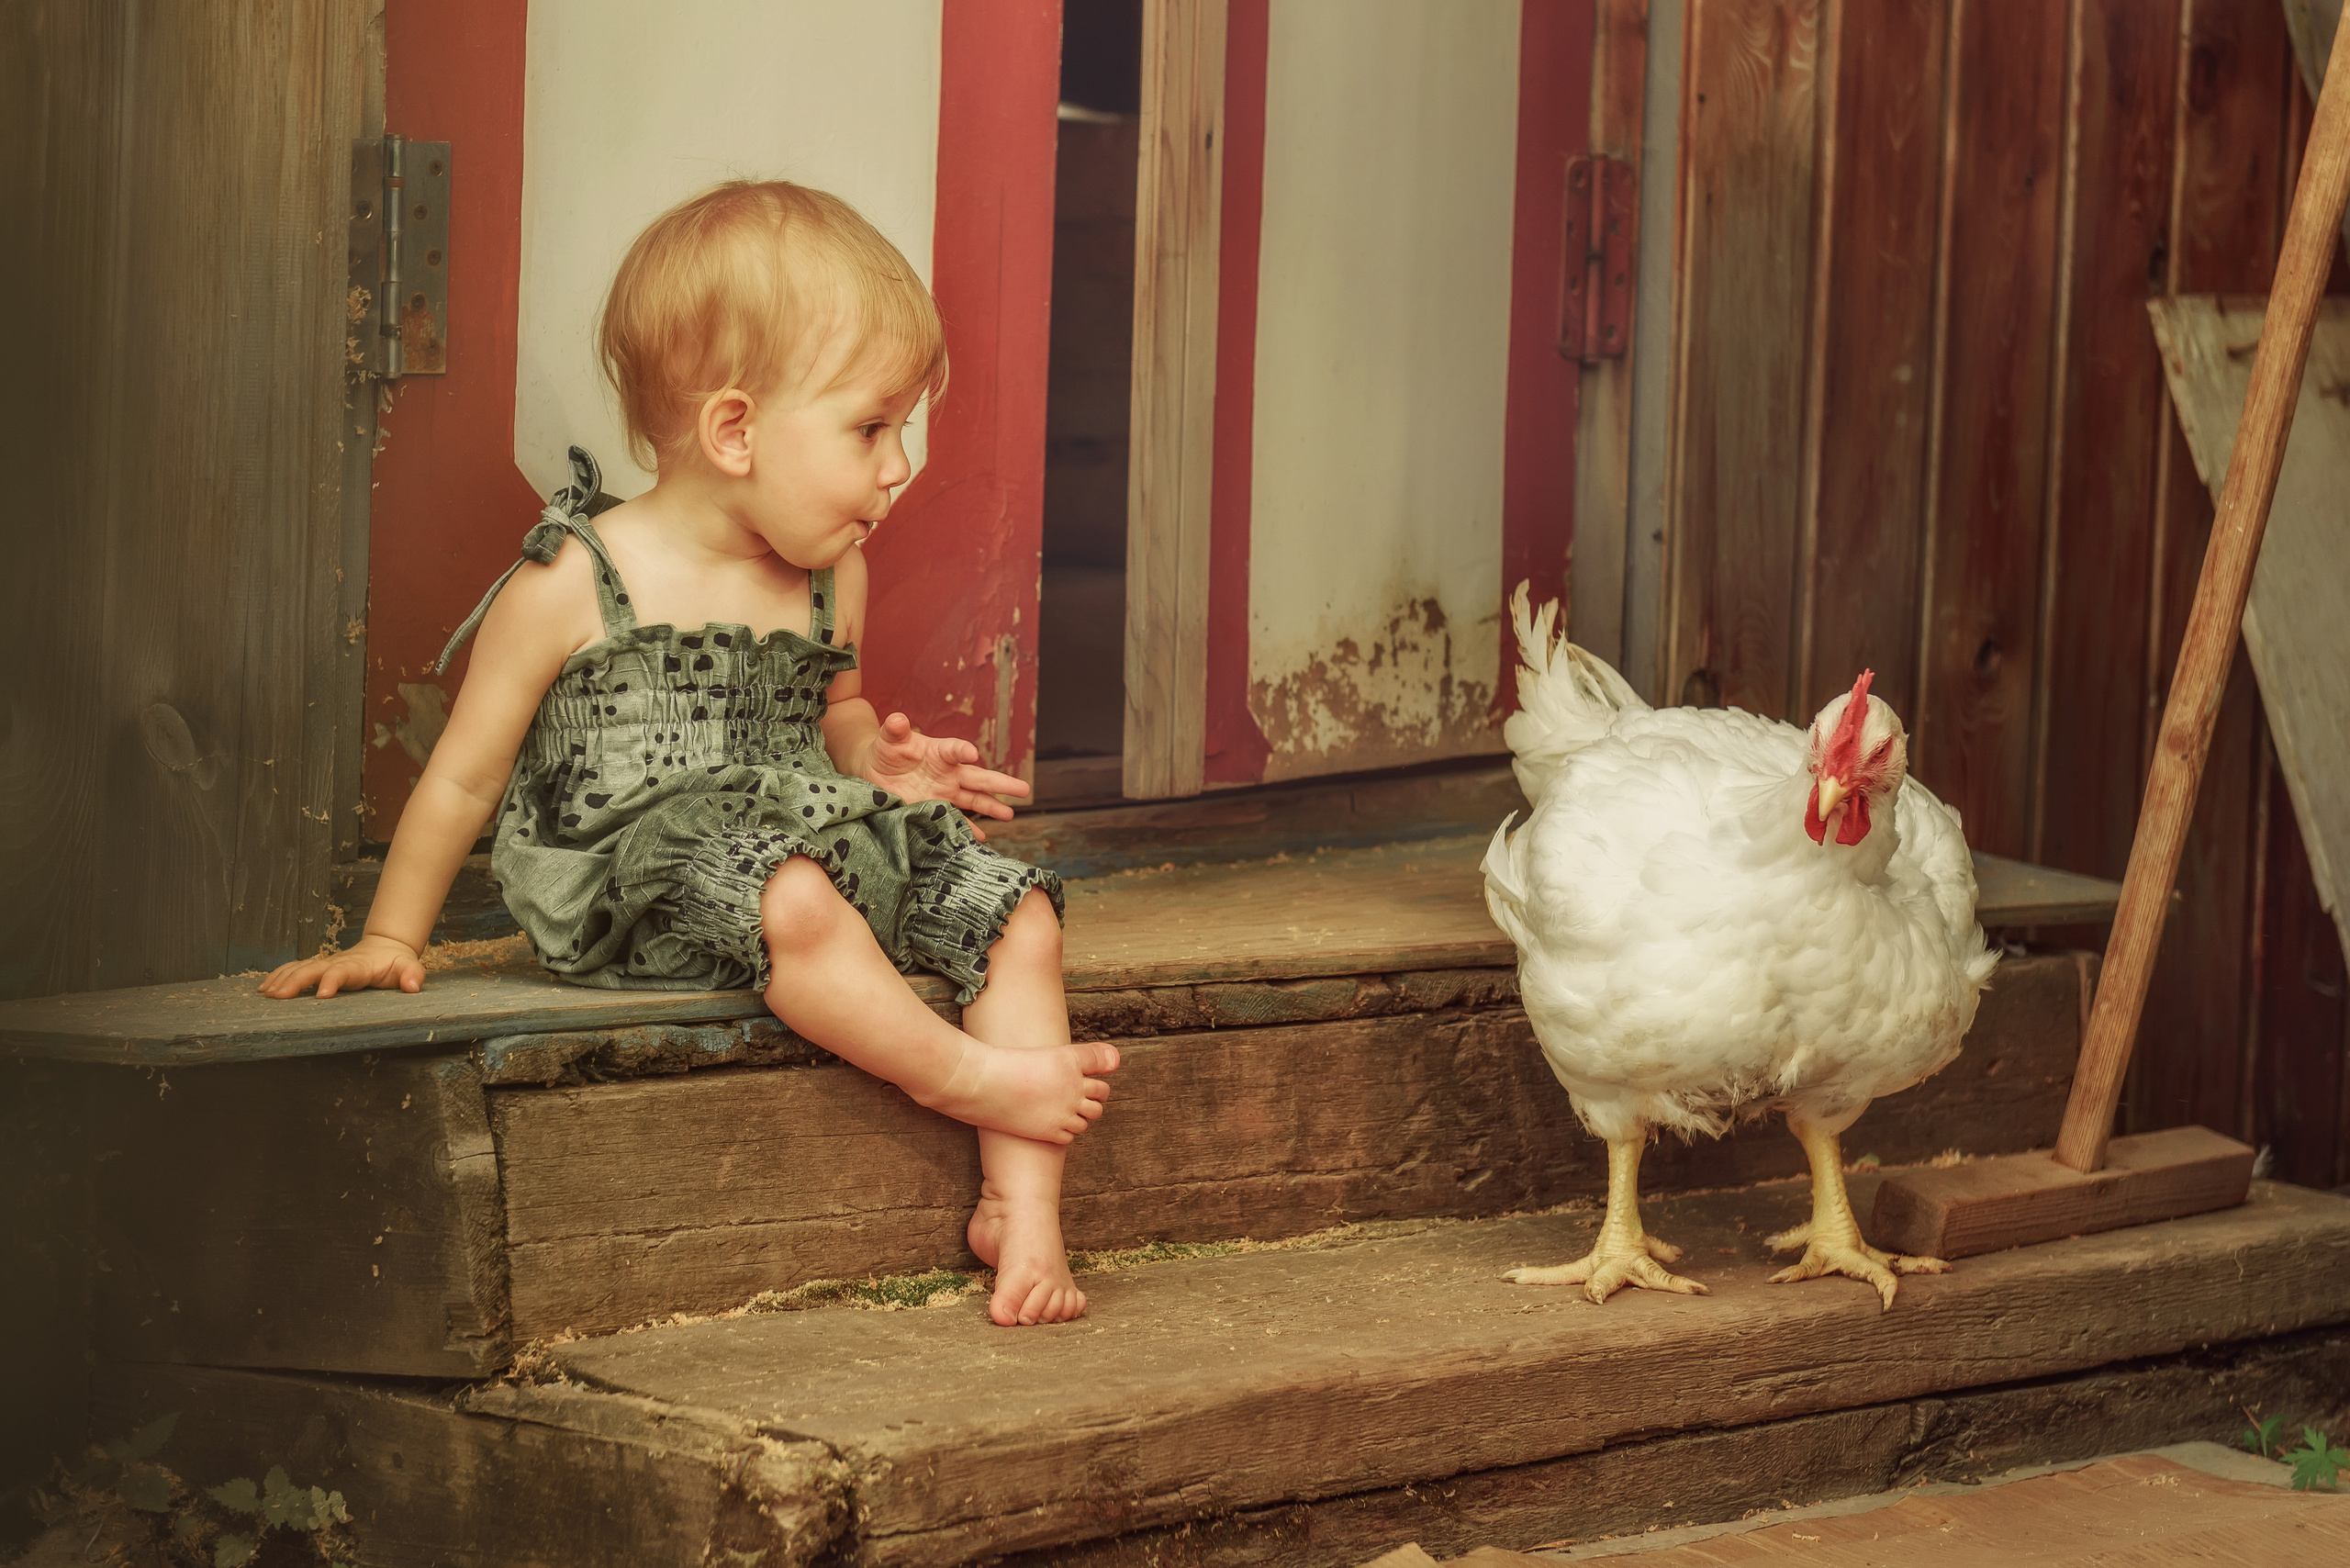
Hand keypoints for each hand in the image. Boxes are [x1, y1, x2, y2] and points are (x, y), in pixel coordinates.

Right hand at [259, 933, 425, 998]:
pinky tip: (264, 989)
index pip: (343, 971)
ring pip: (299, 968)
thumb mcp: (409, 966)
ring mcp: (325, 964)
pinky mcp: (318, 968)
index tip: (322, 994)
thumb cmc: (396, 962)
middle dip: (295, 981)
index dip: (332, 980)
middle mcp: (337, 963)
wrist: (385, 947)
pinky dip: (278, 976)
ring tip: (266, 993)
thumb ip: (413, 975)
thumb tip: (413, 986)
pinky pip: (294, 969)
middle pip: (313, 969)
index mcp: (358, 966)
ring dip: (282, 979)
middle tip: (278, 996)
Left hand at [863, 712, 1030, 826]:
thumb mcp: (889, 739)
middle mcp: (948, 773)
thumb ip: (894, 730)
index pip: (954, 750)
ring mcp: (944, 793)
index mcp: (939, 752)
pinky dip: (967, 830)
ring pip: (974, 800)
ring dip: (992, 808)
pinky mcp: (935, 810)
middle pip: (978, 778)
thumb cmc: (887, 751)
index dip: (963, 751)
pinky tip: (980, 840)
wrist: (878, 773)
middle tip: (1024, 789)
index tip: (971, 754)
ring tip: (1010, 815)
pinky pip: (955, 821)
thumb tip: (897, 719)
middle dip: (1001, 784)